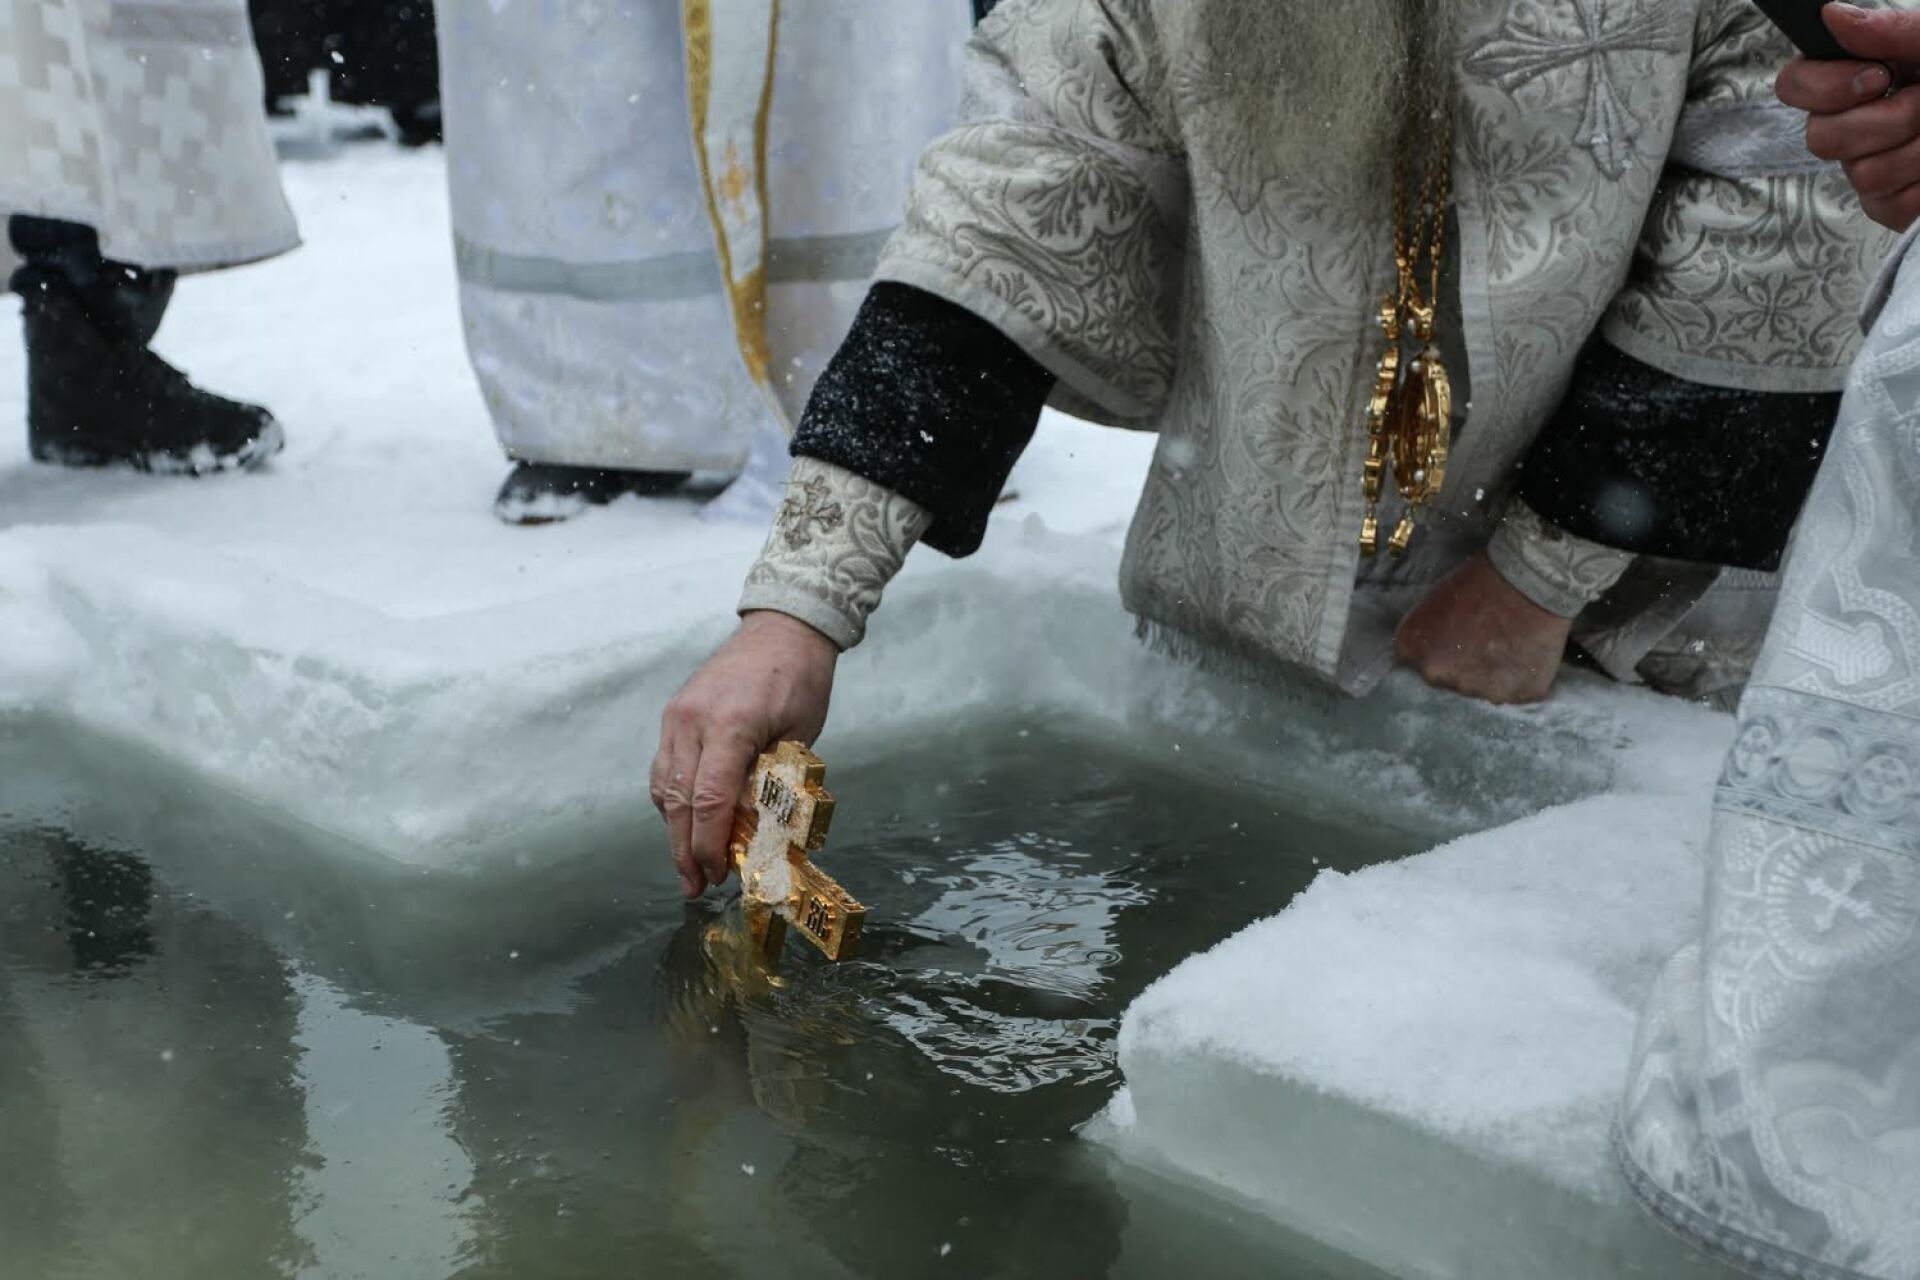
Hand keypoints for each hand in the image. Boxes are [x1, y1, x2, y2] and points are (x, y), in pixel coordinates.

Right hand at [651, 611, 838, 897]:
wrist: (782, 628)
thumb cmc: (800, 680)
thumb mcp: (799, 736)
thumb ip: (774, 781)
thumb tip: (758, 833)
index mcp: (732, 725)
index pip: (710, 799)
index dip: (710, 844)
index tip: (718, 874)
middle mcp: (693, 721)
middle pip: (678, 800)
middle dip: (685, 849)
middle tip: (695, 886)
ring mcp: (677, 716)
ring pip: (663, 786)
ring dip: (672, 830)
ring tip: (688, 866)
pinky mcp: (674, 714)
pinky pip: (664, 767)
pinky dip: (670, 800)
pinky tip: (683, 824)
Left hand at [1394, 553, 1571, 704]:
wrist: (1529, 582)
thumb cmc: (1481, 579)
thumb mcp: (1436, 600)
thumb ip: (1427, 632)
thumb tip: (1434, 645)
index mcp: (1411, 649)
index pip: (1418, 661)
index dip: (1441, 648)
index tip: (1457, 636)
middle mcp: (1436, 675)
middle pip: (1448, 678)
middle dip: (1464, 665)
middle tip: (1486, 639)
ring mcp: (1474, 689)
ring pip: (1483, 688)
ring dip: (1493, 674)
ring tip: (1511, 643)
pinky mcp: (1514, 695)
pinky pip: (1516, 691)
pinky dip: (1522, 678)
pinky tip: (1528, 652)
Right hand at [1778, 4, 1919, 229]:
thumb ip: (1894, 30)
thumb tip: (1834, 15)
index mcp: (1859, 78)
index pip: (1795, 85)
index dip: (1824, 87)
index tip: (1879, 76)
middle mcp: (1854, 124)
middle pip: (1822, 138)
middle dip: (1888, 120)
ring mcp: (1869, 166)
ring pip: (1863, 173)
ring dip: (1919, 151)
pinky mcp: (1890, 205)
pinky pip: (1890, 203)